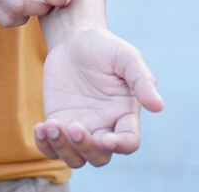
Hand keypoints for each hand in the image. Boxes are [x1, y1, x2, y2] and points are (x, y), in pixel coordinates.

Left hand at [34, 28, 163, 167]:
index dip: (120, 146)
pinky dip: (45, 145)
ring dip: (62, 148)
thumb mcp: (125, 56)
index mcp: (125, 114)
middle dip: (86, 147)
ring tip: (51, 125)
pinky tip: (40, 128)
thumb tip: (158, 106)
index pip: (129, 142)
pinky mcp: (58, 122)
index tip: (107, 139)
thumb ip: (141, 79)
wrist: (74, 40)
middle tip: (75, 126)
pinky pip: (51, 147)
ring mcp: (80, 127)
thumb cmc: (105, 47)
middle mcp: (104, 126)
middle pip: (99, 156)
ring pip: (74, 157)